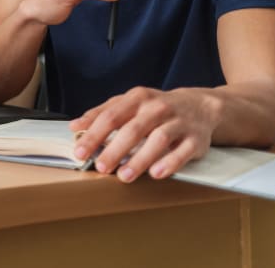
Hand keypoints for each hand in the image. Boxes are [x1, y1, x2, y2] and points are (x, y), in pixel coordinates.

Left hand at [69, 86, 219, 181]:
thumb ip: (101, 113)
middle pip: (133, 129)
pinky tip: (156, 173)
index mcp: (138, 98)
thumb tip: (75, 127)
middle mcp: (158, 108)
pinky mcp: (196, 139)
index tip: (80, 151)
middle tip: (101, 167)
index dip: (94, 134)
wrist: (199, 106)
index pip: (111, 116)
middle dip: (114, 149)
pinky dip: (170, 163)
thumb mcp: (129, 103)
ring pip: (158, 140)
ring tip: (124, 175)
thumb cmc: (156, 108)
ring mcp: (179, 122)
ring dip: (140, 159)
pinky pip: (183, 151)